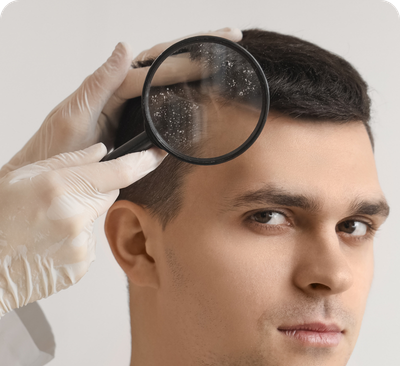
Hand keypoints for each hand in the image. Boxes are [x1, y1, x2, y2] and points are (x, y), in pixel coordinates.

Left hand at [0, 28, 241, 176]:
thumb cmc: (58, 149)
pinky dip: (184, 92)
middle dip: (200, 47)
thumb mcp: (75, 113)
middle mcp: (124, 89)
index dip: (187, 55)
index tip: (218, 48)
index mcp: (114, 85)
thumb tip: (125, 48)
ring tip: (225, 53)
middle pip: (167, 60)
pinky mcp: (134, 124)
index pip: (157, 65)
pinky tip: (203, 90)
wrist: (53, 177)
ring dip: (196, 64)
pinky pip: (164, 102)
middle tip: (233, 37)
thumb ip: (99, 82)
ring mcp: (130, 105)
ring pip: (168, 78)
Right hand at [0, 144, 164, 317]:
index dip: (142, 163)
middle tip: (60, 199)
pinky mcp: (81, 266)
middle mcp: (75, 217)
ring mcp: (80, 246)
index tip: (157, 156)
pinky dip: (75, 243)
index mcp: (59, 188)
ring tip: (47, 227)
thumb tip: (101, 151)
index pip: (117, 173)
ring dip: (81, 220)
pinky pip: (89, 246)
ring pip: (96, 222)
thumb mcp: (22, 177)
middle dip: (93, 192)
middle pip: (108, 195)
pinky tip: (50, 245)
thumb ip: (67, 161)